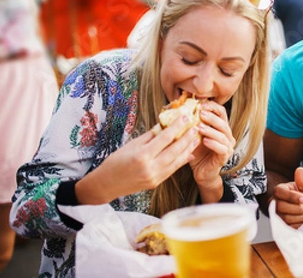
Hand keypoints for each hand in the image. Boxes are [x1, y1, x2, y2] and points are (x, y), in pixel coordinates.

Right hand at [76, 115, 199, 204]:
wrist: (106, 184)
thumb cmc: (116, 161)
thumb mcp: (131, 145)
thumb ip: (150, 136)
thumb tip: (165, 126)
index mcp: (142, 155)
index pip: (164, 138)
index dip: (176, 127)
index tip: (185, 117)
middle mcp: (150, 167)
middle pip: (174, 150)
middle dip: (187, 138)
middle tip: (196, 127)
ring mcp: (155, 177)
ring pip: (176, 161)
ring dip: (188, 149)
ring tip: (196, 139)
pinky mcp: (156, 183)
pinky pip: (173, 170)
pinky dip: (182, 161)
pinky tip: (189, 153)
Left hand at [189, 101, 234, 188]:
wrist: (201, 171)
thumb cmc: (197, 152)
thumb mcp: (192, 135)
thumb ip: (190, 123)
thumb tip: (176, 109)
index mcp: (220, 127)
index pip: (221, 112)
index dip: (212, 106)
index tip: (199, 104)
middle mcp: (227, 135)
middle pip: (223, 122)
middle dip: (211, 117)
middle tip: (200, 113)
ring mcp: (228, 146)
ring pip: (222, 135)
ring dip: (211, 130)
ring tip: (199, 127)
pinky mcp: (225, 156)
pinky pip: (222, 148)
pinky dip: (213, 144)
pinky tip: (205, 141)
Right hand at [272, 167, 302, 228]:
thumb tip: (300, 170)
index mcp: (280, 190)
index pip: (280, 192)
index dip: (292, 196)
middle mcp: (275, 202)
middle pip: (281, 206)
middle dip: (298, 208)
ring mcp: (277, 215)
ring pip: (285, 218)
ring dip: (300, 217)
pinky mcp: (281, 226)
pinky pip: (289, 227)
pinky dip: (299, 225)